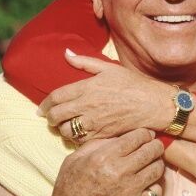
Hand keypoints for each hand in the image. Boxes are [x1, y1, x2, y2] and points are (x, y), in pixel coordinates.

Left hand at [39, 51, 173, 142]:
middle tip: (51, 119)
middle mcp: (87, 106)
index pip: (56, 97)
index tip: (41, 108)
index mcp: (86, 87)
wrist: (154, 105)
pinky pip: (82, 141)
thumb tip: (66, 54)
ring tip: (64, 127)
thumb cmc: (133, 84)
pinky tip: (80, 134)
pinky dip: (77, 139)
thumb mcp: (109, 68)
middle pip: (57, 116)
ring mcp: (95, 122)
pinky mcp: (103, 135)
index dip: (45, 104)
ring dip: (62, 129)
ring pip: (67, 131)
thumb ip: (84, 62)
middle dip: (50, 118)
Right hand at [44, 129, 165, 195]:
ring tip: (152, 163)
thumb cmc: (69, 188)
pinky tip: (147, 183)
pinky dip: (154, 185)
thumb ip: (96, 145)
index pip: (137, 137)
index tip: (146, 135)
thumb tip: (118, 136)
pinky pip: (156, 190)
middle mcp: (119, 171)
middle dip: (156, 146)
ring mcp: (130, 189)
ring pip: (158, 169)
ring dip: (157, 163)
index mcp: (104, 156)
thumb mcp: (74, 159)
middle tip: (154, 146)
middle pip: (152, 151)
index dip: (145, 133)